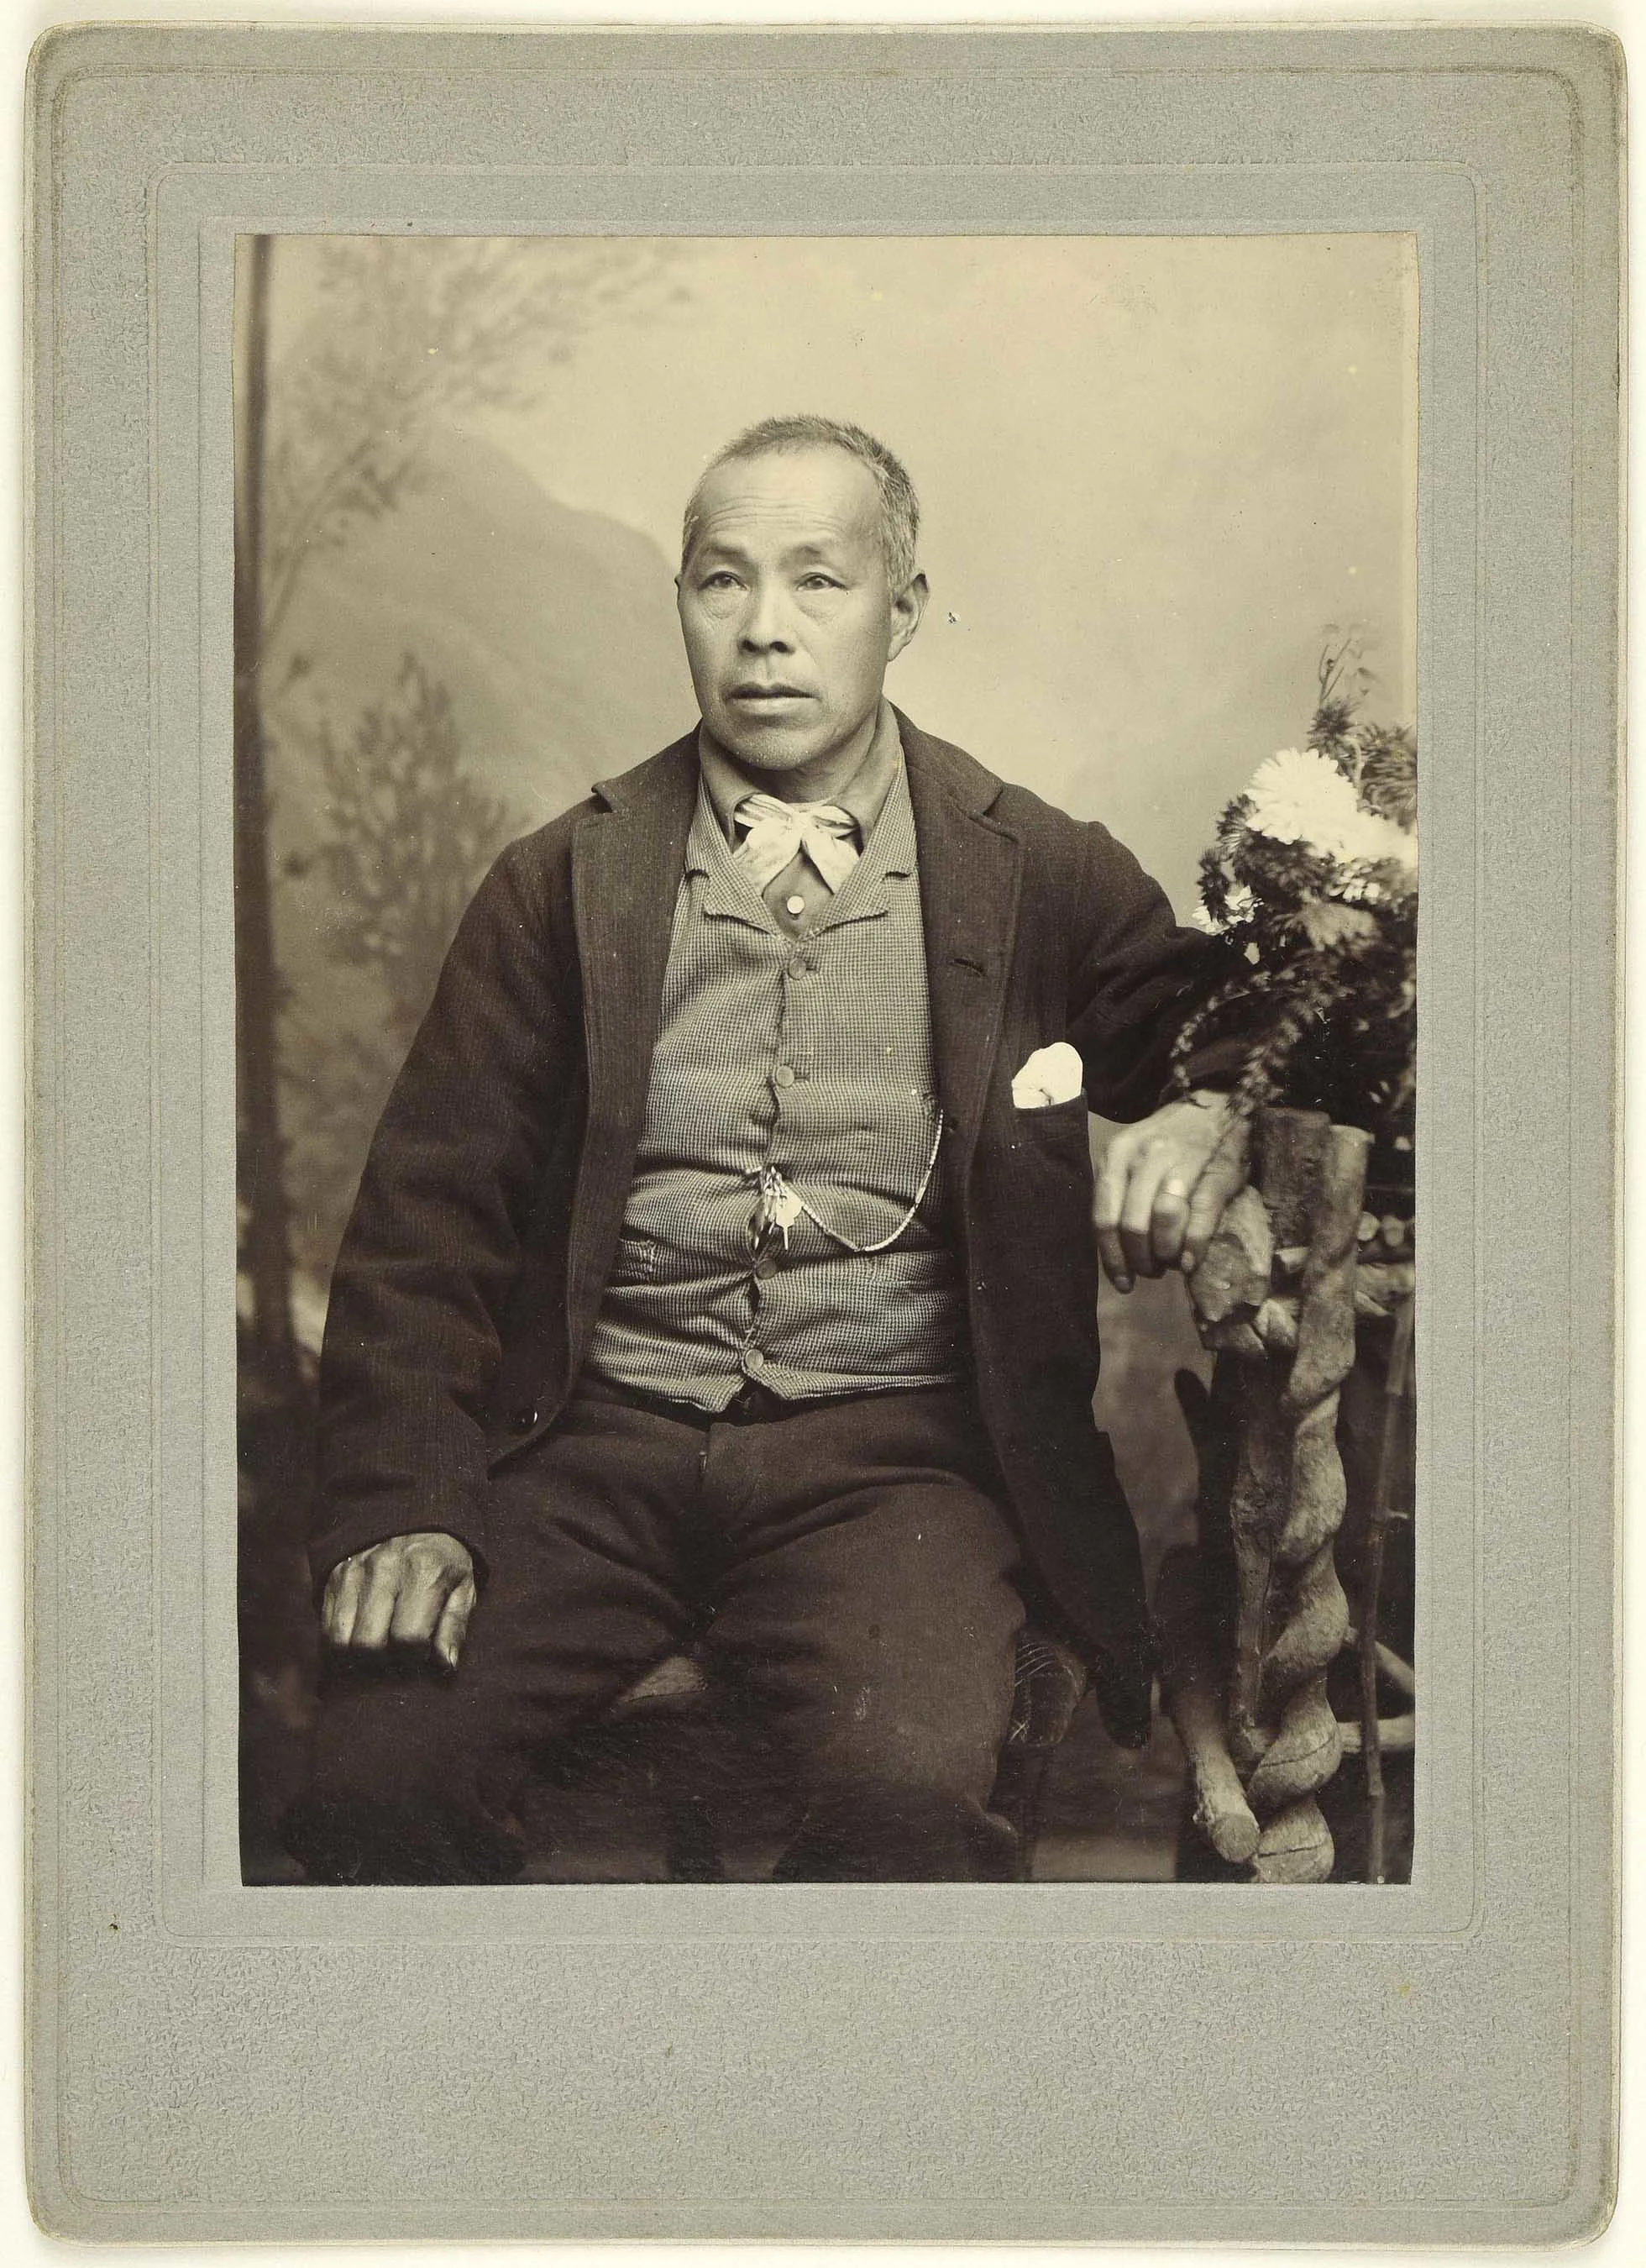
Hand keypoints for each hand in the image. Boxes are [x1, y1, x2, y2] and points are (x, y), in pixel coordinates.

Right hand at [321, 1531, 476, 1671]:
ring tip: (379, 1645)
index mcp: (423, 1571)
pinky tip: (361, 1635)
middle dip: (383, 1660)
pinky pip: (325, 1628)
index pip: (408, 1637)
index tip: (422, 1650)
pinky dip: (340, 1641)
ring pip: (339, 1641)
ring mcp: (353, 1571)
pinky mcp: (334, 1576)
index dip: (415, 1655)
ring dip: (357, 1655)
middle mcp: (383, 1569)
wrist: (411, 1512)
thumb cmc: (443, 1559)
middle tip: (397, 1652)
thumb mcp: (462, 1586)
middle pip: (368, 1644)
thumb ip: (454, 1627)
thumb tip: (445, 1667)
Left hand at [1093, 1091, 1249, 1291]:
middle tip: (1151, 1271)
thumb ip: (1119, 1194)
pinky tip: (1190, 1262)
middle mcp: (1144, 1155)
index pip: (1104, 1216)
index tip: (1122, 1281)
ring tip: (1170, 1263)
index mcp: (1116, 1155)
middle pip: (1132, 1224)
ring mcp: (1182, 1160)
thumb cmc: (1168, 1141)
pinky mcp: (1217, 1170)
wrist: (1215, 1104)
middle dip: (1140, 1259)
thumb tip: (1113, 1249)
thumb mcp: (1131, 1158)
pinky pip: (1200, 1215)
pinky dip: (1193, 1245)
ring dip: (1165, 1252)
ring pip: (1163, 1218)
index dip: (1112, 1257)